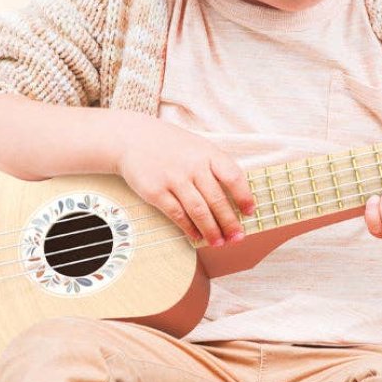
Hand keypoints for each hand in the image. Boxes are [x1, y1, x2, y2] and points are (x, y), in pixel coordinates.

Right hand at [115, 117, 254, 246]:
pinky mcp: (156, 192)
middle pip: (217, 199)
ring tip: (218, 242)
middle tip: (236, 237)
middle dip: (229, 222)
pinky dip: (189, 228)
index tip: (249, 212)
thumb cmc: (170, 145)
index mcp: (207, 153)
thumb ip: (214, 167)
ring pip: (198, 211)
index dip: (244, 196)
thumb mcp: (197, 147)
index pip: (233, 176)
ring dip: (211, 230)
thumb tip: (234, 197)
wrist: (132, 138)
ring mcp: (173, 179)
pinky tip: (196, 236)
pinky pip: (177, 215)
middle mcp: (192, 166)